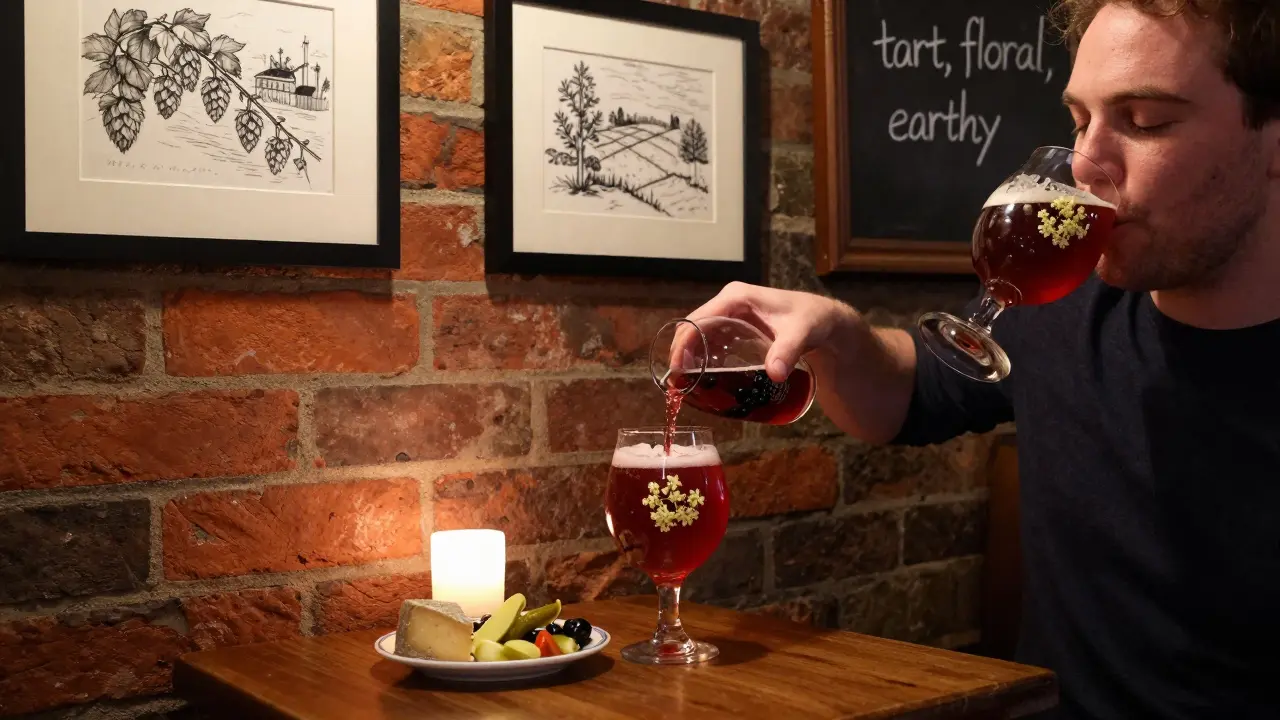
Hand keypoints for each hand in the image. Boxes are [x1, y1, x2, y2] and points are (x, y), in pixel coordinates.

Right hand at [686, 282, 859, 382]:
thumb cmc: (813, 320)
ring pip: (699, 334)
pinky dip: (703, 357)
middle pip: (693, 327)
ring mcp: (731, 313)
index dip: (684, 343)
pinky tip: (704, 377)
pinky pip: (711, 340)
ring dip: (690, 356)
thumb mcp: (801, 333)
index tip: (678, 369)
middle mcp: (728, 302)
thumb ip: (787, 351)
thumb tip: (773, 374)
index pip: (699, 319)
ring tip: (687, 384)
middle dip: (681, 353)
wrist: (825, 320)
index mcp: (736, 297)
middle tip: (679, 383)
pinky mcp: (736, 326)